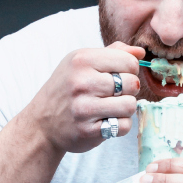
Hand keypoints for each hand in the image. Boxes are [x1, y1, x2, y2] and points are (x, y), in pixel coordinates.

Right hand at [26, 42, 143, 153]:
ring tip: (112, 107)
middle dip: (129, 89)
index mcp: (82, 60)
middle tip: (115, 93)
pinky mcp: (88, 130)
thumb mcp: (81, 62)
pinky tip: (107, 121)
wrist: (42, 122)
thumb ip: (112, 53)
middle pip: (132, 83)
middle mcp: (82, 82)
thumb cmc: (66, 88)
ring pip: (130, 105)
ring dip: (125, 108)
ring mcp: (84, 108)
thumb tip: (140, 51)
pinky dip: (120, 125)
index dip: (130, 70)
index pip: (129, 61)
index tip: (119, 75)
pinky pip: (123, 126)